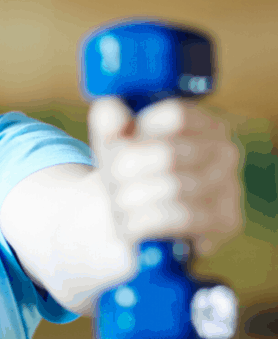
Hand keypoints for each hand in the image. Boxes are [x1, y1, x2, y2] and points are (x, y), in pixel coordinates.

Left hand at [87, 96, 241, 253]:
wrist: (139, 230)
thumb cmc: (132, 181)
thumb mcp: (114, 148)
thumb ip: (108, 123)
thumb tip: (109, 108)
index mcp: (202, 124)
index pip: (175, 115)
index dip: (138, 133)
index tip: (118, 146)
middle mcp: (225, 153)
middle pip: (168, 154)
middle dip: (126, 171)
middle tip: (112, 183)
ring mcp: (229, 188)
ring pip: (173, 188)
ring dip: (132, 199)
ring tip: (119, 206)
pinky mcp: (226, 222)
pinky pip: (180, 218)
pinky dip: (145, 222)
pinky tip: (130, 225)